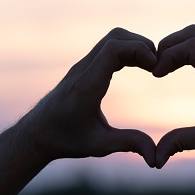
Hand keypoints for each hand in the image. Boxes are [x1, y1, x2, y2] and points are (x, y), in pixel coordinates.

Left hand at [23, 28, 157, 166]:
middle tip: (158, 66)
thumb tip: (156, 156)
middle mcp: (84, 69)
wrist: (36, 133)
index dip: (139, 50)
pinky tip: (139, 66)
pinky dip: (128, 50)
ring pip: (112, 38)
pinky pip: (109, 47)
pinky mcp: (85, 67)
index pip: (113, 49)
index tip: (156, 68)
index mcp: (87, 85)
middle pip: (115, 37)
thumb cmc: (65, 139)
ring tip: (152, 65)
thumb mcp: (99, 146)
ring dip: (135, 45)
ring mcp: (83, 65)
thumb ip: (128, 144)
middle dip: (142, 45)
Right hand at [153, 25, 194, 167]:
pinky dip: (193, 44)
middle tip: (157, 64)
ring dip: (182, 41)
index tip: (156, 75)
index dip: (168, 55)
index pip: (192, 47)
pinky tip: (185, 64)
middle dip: (170, 44)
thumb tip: (156, 160)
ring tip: (168, 62)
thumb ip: (182, 143)